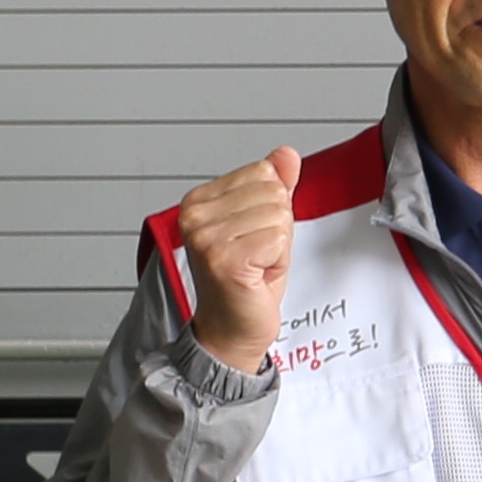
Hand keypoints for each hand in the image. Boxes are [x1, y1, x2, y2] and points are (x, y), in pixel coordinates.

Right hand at [178, 147, 299, 373]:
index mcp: (199, 199)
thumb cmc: (246, 280)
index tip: (253, 236)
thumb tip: (286, 154)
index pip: (263, 173)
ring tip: (257, 265)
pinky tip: (257, 274)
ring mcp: (206, 236)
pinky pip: (279, 239)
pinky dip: (279, 261)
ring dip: (279, 246)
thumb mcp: (264, 224)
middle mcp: (195, 215)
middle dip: (279, 228)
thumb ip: (275, 185)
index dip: (273, 208)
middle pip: (274, 193)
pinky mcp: (224, 258)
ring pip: (279, 216)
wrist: (232, 327)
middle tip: (257, 255)